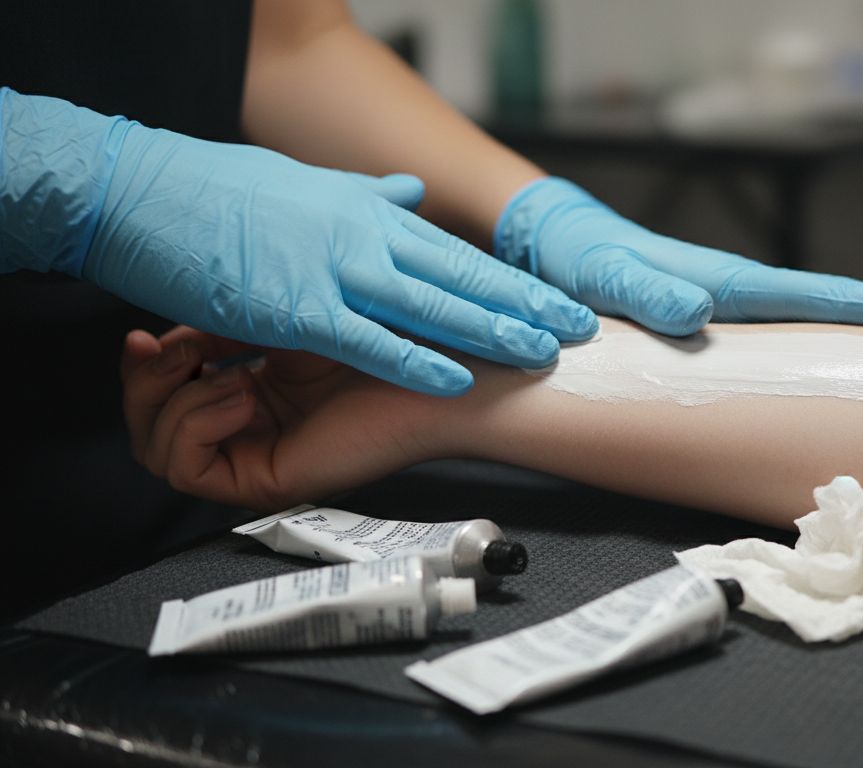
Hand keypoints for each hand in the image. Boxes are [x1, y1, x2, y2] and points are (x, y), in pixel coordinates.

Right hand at [1, 89, 595, 395]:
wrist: (142, 194)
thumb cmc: (220, 195)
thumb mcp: (307, 189)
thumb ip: (366, 198)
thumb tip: (409, 193)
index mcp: (368, 214)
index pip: (459, 253)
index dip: (512, 280)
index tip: (558, 299)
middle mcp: (364, 238)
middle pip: (462, 276)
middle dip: (525, 305)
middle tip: (582, 329)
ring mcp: (333, 271)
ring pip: (432, 305)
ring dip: (493, 330)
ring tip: (546, 352)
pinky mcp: (296, 307)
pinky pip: (371, 339)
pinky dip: (419, 360)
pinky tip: (460, 377)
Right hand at [120, 326, 440, 508]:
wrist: (441, 377)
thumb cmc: (390, 338)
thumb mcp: (294, 313)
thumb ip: (236, 311)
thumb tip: (172, 307)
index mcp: (251, 385)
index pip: (169, 382)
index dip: (152, 357)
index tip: (149, 330)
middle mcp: (246, 425)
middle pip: (148, 422)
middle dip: (144, 381)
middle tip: (162, 349)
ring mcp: (253, 454)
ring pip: (156, 448)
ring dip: (175, 400)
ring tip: (230, 372)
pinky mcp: (263, 480)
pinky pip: (186, 467)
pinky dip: (198, 423)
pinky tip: (244, 394)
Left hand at [493, 177, 862, 336]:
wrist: (556, 249)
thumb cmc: (583, 260)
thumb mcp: (607, 275)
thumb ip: (647, 289)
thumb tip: (697, 310)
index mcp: (723, 284)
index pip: (811, 296)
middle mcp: (737, 297)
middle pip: (830, 310)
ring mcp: (730, 314)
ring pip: (810, 327)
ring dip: (862, 338)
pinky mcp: (713, 331)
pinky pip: (778, 342)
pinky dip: (818, 351)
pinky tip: (836, 372)